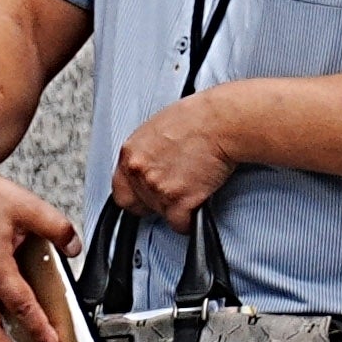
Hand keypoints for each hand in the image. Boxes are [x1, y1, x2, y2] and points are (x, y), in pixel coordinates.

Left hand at [104, 90, 245, 233]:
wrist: (221, 123)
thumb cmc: (199, 118)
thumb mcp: (159, 129)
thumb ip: (148, 153)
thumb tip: (153, 165)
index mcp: (131, 153)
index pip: (120, 191)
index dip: (137, 196)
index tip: (146, 198)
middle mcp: (139, 172)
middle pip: (142, 205)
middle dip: (159, 202)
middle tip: (176, 192)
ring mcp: (158, 188)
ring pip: (163, 214)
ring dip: (178, 208)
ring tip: (194, 190)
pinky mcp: (180, 200)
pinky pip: (181, 224)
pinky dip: (190, 221)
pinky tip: (198, 207)